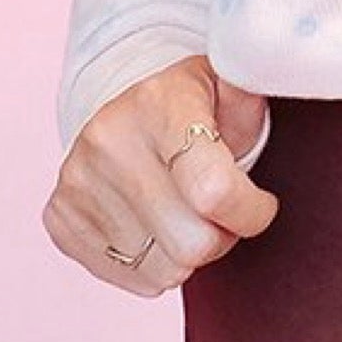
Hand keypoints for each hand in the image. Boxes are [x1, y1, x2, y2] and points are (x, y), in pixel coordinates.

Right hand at [40, 57, 278, 295]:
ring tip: (188, 213)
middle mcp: (108, 140)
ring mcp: (77, 180)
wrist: (124, 102)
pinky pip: (127, 277)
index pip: (214, 191)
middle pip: (192, 244)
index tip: (262, 204)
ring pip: (162, 271)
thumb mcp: (231, 84)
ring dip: (187, 253)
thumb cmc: (196, 102)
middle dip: (222, 236)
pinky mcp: (59, 216)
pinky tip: (155, 223)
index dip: (252, 212)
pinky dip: (152, 262)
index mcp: (158, 104)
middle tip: (223, 210)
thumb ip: (254, 89)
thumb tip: (281, 64)